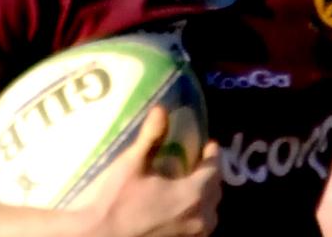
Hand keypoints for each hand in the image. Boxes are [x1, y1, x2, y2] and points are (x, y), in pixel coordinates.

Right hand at [86, 106, 221, 236]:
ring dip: (206, 197)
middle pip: (215, 192)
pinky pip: (199, 227)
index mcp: (192, 194)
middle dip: (212, 174)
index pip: (213, 170)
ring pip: (210, 214)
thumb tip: (161, 108)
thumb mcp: (132, 164)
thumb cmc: (115, 201)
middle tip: (202, 162)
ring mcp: (191, 236)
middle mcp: (199, 218)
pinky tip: (183, 210)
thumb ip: (151, 136)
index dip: (213, 155)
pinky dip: (197, 214)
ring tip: (195, 185)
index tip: (211, 144)